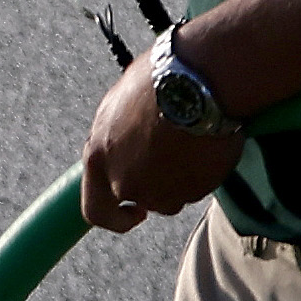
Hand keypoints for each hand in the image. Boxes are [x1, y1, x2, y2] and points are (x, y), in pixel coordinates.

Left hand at [81, 50, 246, 233]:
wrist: (197, 87)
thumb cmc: (156, 85)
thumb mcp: (118, 107)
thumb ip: (115, 137)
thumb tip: (121, 141)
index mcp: (98, 159)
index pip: (95, 210)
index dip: (115, 215)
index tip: (133, 211)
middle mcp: (123, 183)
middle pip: (141, 200)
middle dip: (157, 185)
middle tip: (175, 159)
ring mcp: (158, 192)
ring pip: (171, 197)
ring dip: (180, 179)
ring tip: (190, 142)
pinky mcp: (191, 193)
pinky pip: (196, 190)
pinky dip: (201, 174)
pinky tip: (204, 146)